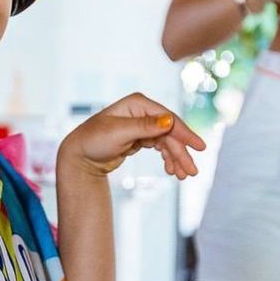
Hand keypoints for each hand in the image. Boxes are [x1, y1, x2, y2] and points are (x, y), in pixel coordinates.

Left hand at [58, 95, 205, 180]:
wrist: (79, 157)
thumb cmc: (93, 141)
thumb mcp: (119, 133)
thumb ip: (145, 127)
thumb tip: (169, 120)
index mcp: (138, 104)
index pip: (168, 118)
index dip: (185, 133)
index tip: (200, 147)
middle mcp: (142, 112)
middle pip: (169, 133)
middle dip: (181, 153)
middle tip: (192, 172)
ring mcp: (142, 125)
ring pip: (167, 142)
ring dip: (176, 158)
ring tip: (183, 176)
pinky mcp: (140, 138)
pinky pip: (160, 148)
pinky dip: (167, 159)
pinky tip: (171, 170)